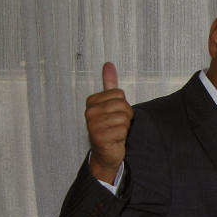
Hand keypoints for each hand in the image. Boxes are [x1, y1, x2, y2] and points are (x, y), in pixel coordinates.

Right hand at [85, 62, 132, 183]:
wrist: (106, 152)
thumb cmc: (110, 127)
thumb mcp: (109, 104)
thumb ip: (109, 84)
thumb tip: (109, 64)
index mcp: (92, 101)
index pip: (119, 94)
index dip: (123, 106)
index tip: (115, 115)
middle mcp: (90, 112)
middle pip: (123, 105)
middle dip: (126, 116)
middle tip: (117, 125)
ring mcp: (93, 124)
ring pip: (124, 118)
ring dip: (125, 127)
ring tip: (116, 132)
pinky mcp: (99, 137)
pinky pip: (122, 130)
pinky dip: (123, 136)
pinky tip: (115, 140)